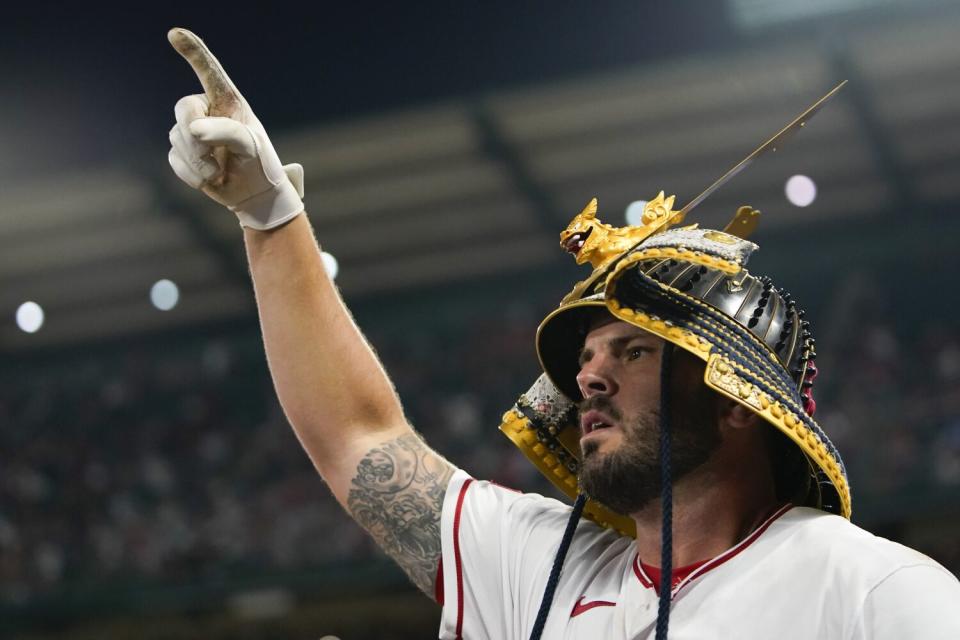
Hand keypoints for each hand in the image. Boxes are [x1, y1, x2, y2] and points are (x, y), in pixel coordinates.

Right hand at [167, 28, 304, 229]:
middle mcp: (207, 110)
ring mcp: (192, 131)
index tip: (175, 33)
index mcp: (227, 101)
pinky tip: (210, 178)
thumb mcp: (250, 145)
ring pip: (177, 137)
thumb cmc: (258, 163)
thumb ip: (225, 132)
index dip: (192, 51)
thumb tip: (194, 129)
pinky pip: (174, 158)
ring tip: (220, 170)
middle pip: (183, 108)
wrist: (253, 194)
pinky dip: (192, 174)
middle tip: (215, 156)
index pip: (208, 70)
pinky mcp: (183, 152)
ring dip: (199, 161)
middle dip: (196, 137)